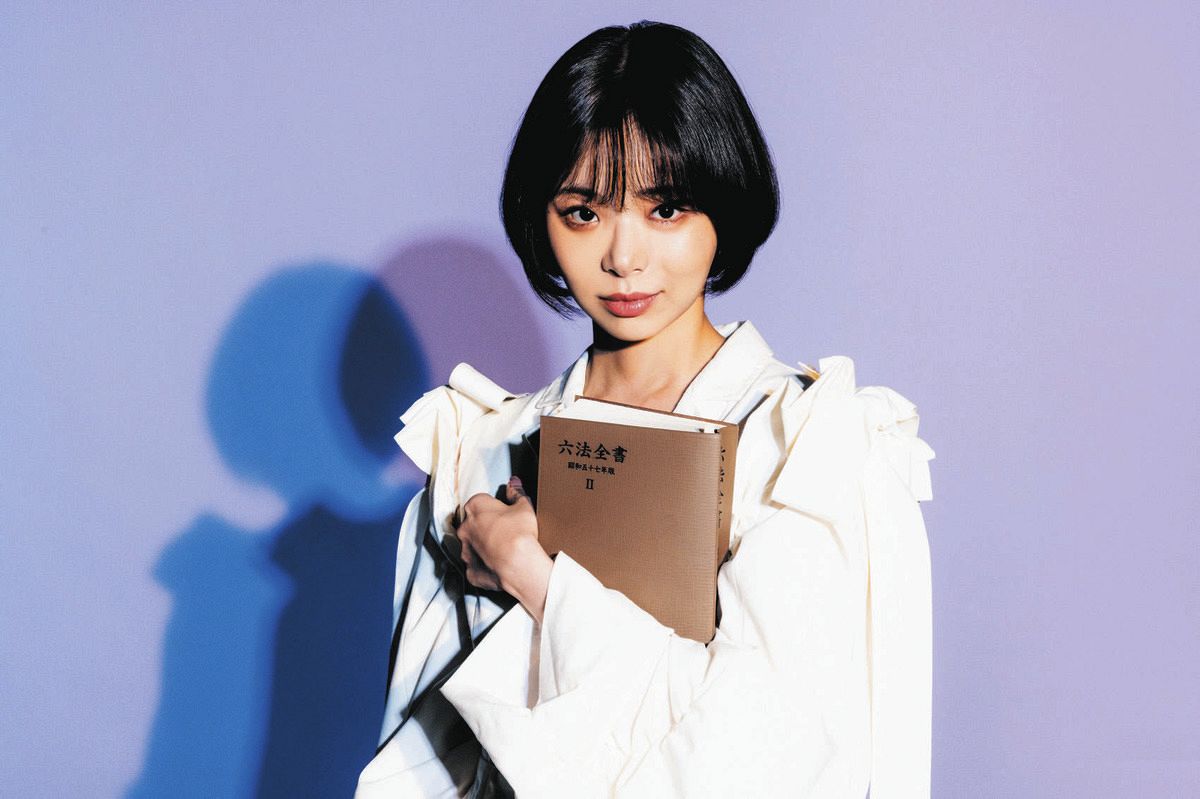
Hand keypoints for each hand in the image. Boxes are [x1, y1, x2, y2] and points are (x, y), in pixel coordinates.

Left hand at [456, 476, 553, 623]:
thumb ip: (517, 493)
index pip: (480, 502)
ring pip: (472, 545)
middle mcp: (465, 528)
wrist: (518, 563)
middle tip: (504, 531)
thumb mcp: (524, 507)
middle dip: (485, 526)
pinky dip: (484, 566)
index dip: (493, 507)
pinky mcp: (470, 570)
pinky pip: (475, 566)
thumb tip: (514, 483)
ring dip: (483, 546)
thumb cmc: (519, 534)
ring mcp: (466, 550)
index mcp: (476, 507)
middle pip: (472, 523)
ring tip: (502, 550)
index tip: (503, 513)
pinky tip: (497, 565)